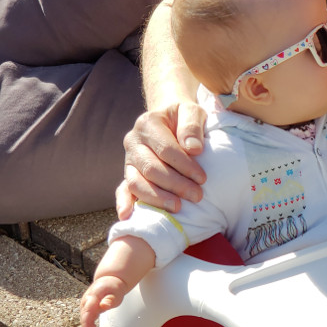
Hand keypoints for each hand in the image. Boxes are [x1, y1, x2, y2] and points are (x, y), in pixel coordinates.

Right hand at [80, 275, 129, 326]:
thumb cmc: (113, 286)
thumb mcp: (115, 291)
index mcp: (92, 297)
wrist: (108, 280)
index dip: (89, 326)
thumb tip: (104, 305)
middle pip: (85, 320)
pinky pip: (86, 322)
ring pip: (84, 322)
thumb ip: (110, 299)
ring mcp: (85, 306)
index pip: (88, 313)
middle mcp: (86, 302)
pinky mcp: (87, 310)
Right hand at [117, 102, 206, 218]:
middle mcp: (133, 141)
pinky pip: (123, 189)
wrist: (169, 117)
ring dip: (157, 197)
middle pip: (152, 169)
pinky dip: (123, 202)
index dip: (185, 165)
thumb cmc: (183, 117)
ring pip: (137, 182)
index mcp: (148, 124)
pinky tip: (127, 215)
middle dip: (175, 184)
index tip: (203, 178)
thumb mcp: (192, 111)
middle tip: (197, 196)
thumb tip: (194, 149)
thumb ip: (192, 125)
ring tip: (178, 207)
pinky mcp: (129, 173)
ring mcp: (129, 159)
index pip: (166, 149)